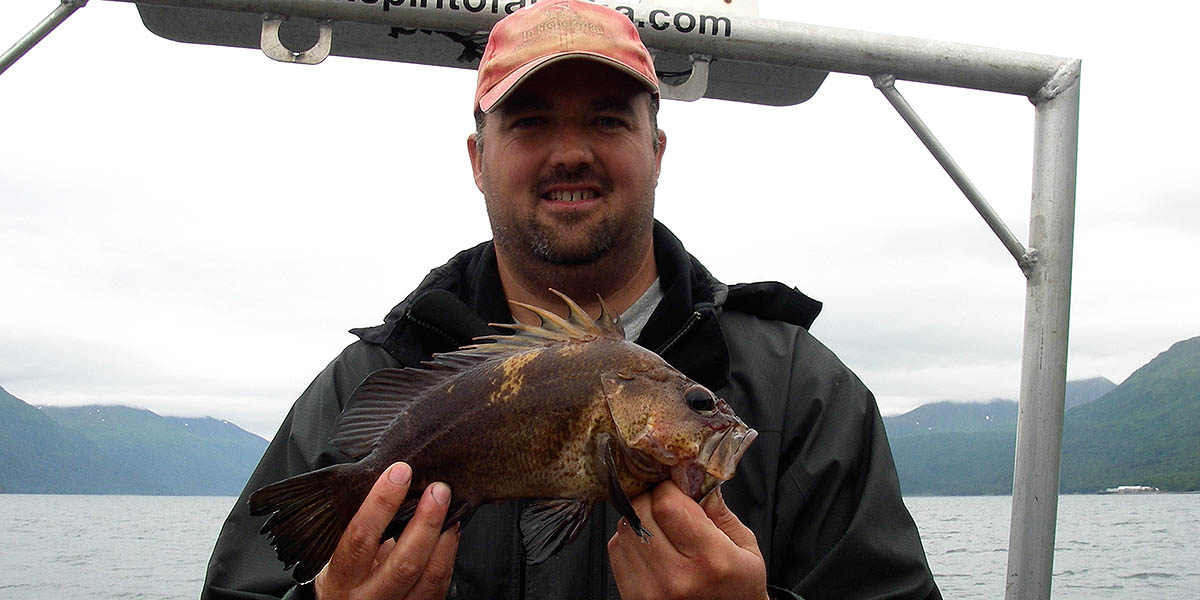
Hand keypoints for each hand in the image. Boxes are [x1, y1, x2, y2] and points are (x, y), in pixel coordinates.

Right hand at [313, 462, 459, 598]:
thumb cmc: (344, 578)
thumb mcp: (337, 554)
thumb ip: (358, 527)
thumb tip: (389, 481)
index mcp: (341, 579)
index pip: (360, 539)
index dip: (381, 503)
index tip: (399, 473)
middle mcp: (368, 598)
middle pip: (404, 563)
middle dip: (425, 521)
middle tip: (438, 490)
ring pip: (429, 575)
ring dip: (445, 536)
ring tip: (451, 507)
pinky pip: (440, 584)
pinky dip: (449, 553)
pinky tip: (450, 531)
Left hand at [608, 481, 768, 599]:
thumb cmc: (738, 591)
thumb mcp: (747, 551)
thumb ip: (721, 513)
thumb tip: (697, 481)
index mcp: (709, 560)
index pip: (667, 505)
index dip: (669, 488)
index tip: (677, 489)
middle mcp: (675, 577)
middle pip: (641, 513)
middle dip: (652, 499)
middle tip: (668, 504)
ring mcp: (650, 590)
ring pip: (625, 529)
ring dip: (640, 519)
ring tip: (662, 528)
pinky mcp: (633, 597)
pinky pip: (616, 551)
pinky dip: (630, 540)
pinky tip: (651, 546)